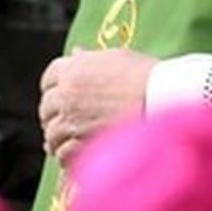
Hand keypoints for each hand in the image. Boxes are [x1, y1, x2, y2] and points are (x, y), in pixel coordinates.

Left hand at [38, 48, 156, 164]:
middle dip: (51, 114)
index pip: (49, 78)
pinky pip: (63, 154)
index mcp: (74, 69)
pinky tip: (72, 157)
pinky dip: (65, 156)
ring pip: (52, 133)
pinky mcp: (82, 144)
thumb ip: (91, 59)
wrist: (165, 100)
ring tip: (62, 143)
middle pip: (46, 106)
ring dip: (56, 138)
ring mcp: (73, 121)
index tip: (58, 94)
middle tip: (61, 121)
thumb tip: (77, 53)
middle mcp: (68, 94)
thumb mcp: (117, 57)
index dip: (53, 87)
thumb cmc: (148, 76)